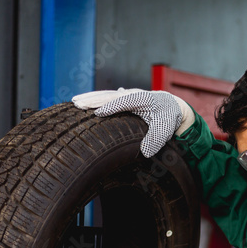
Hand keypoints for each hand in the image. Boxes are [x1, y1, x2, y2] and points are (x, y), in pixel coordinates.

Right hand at [72, 88, 195, 157]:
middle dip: (95, 99)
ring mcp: (126, 95)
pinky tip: (83, 103)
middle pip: (110, 95)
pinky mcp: (122, 98)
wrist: (171, 106)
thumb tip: (145, 152)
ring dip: (91, 98)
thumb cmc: (168, 118)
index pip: (125, 102)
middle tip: (78, 104)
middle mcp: (133, 94)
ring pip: (106, 95)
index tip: (98, 114)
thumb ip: (156, 140)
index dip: (111, 107)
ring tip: (75, 102)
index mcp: (144, 99)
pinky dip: (95, 99)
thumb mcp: (166, 130)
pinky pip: (106, 98)